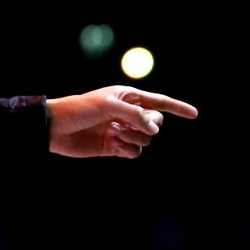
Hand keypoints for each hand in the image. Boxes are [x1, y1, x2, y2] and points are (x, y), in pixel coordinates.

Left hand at [46, 85, 197, 158]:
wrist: (54, 128)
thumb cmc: (79, 109)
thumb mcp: (109, 106)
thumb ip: (135, 115)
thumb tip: (155, 130)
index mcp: (127, 97)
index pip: (158, 102)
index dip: (177, 108)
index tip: (195, 114)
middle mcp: (127, 114)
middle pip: (155, 123)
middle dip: (148, 125)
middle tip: (129, 125)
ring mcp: (121, 131)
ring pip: (146, 139)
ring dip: (134, 138)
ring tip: (114, 133)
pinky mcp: (113, 147)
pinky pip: (134, 152)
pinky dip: (127, 149)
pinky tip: (112, 142)